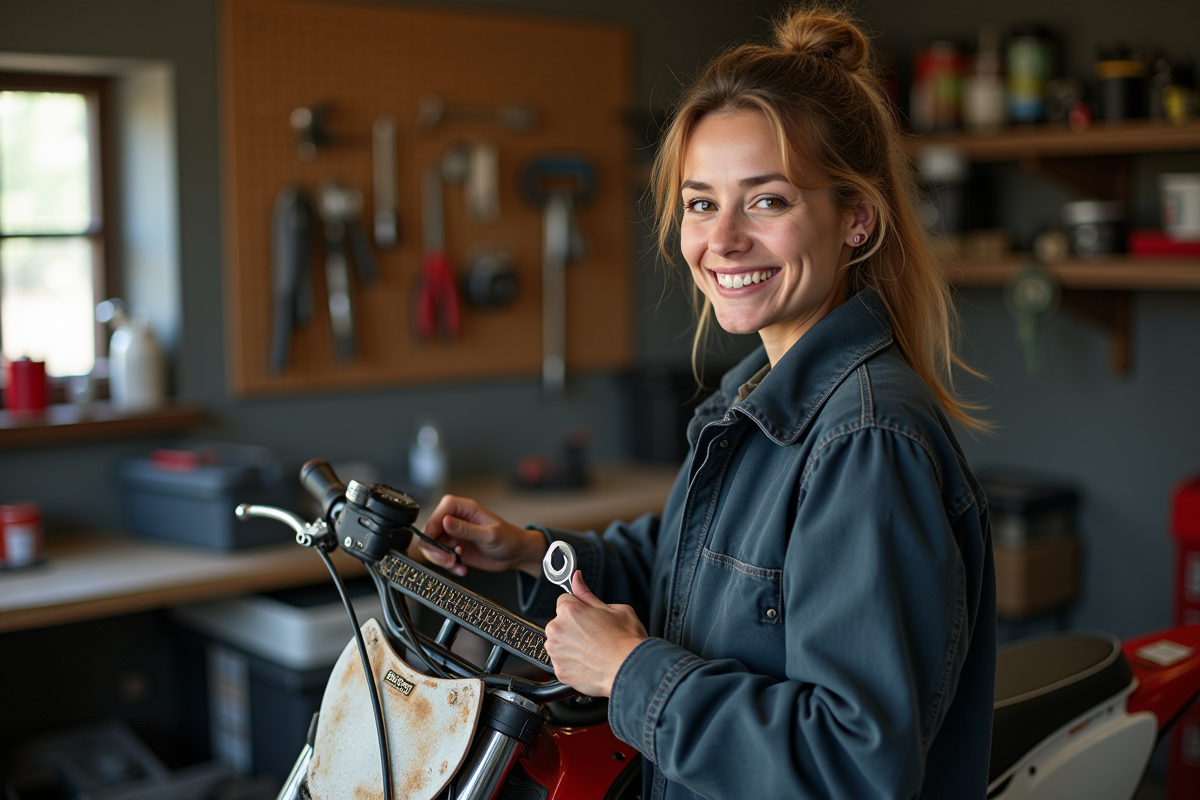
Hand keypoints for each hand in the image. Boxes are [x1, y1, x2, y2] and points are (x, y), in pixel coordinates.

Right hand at [419, 495, 545, 577]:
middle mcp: (455, 520)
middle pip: (430, 532)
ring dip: (442, 560)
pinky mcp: (455, 549)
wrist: (516, 554)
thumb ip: (466, 529)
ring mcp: (454, 535)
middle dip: (436, 549)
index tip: (437, 545)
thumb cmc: (509, 538)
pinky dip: (449, 566)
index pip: (437, 514)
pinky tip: (462, 569)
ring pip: (433, 547)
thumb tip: (445, 521)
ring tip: (456, 564)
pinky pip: (442, 558)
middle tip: (449, 559)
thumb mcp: (489, 535)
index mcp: (463, 508)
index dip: (432, 530)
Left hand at [544, 572, 646, 696]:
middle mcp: (558, 630)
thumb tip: (576, 579)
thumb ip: (588, 594)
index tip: (587, 616)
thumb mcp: (614, 609)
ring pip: (559, 642)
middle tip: (594, 634)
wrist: (631, 671)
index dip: (579, 607)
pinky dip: (572, 662)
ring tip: (593, 650)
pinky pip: (562, 662)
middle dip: (573, 626)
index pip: (564, 600)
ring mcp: (557, 652)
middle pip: (560, 622)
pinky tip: (590, 662)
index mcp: (569, 610)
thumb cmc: (627, 641)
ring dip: (570, 644)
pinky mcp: (559, 671)